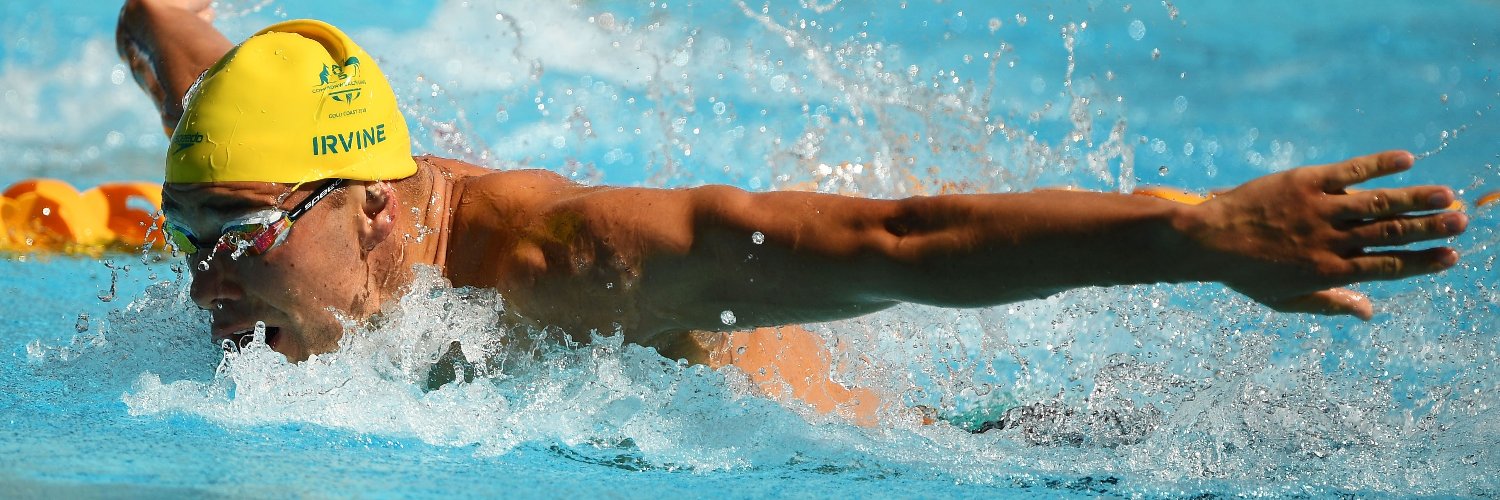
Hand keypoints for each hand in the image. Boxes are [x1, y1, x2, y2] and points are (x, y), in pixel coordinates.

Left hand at [1183, 150, 1466, 319]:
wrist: (1205, 239)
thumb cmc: (1245, 272)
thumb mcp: (1285, 300)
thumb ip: (1330, 304)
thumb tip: (1370, 313)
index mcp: (1329, 272)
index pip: (1386, 267)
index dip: (1421, 262)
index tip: (1451, 258)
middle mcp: (1329, 241)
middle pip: (1391, 234)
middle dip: (1430, 229)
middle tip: (1463, 222)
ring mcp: (1318, 210)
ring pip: (1378, 203)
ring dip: (1416, 199)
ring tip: (1449, 196)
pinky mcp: (1305, 182)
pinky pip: (1349, 171)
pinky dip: (1378, 165)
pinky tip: (1406, 160)